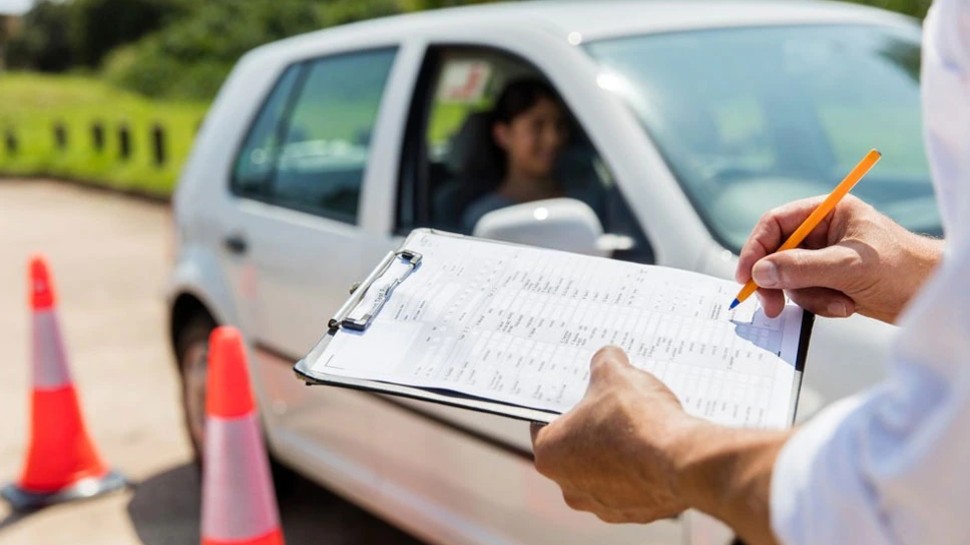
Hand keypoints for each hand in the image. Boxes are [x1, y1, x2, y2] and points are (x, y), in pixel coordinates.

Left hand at [531, 346, 789, 544]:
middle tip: (612, 406)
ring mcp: (603, 506)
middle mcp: (569, 488)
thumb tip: (608, 358)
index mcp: (549, 454)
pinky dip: (642, 470)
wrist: (682, 461)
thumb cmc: (636, 420)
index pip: (544, 423)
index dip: (563, 404)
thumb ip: (604, 362)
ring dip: (618, 452)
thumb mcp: (614, 374)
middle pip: (575, 449)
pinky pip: (633, 486)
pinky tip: (657, 448)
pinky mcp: (635, 514)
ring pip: (605, 471)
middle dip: (592, 428)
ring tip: (640, 426)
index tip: (579, 393)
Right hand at [736, 195, 942, 322]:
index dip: (756, 248)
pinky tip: (846, 305)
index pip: (777, 223)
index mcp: (829, 212)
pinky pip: (806, 293)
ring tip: (839, 303)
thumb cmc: (903, 269)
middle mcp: (824, 231)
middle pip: (778, 253)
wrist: (933, 295)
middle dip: (778, 281)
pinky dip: (821, 304)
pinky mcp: (831, 280)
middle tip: (771, 306)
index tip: (747, 276)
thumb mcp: (848, 266)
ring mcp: (826, 257)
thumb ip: (801, 267)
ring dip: (809, 297)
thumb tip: (761, 272)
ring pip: (790, 278)